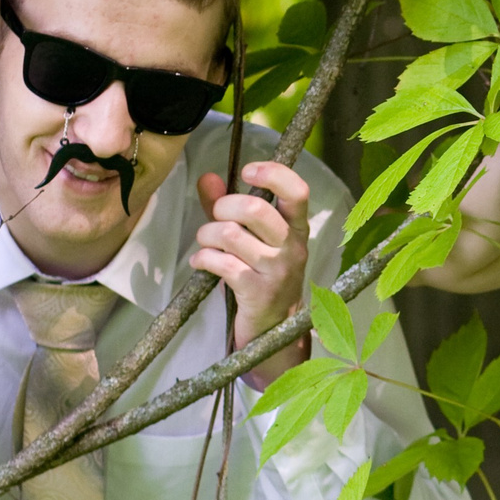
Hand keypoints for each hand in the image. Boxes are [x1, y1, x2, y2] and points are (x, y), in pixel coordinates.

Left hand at [193, 160, 312, 388]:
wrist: (275, 329)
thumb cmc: (261, 274)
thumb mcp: (251, 237)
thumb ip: (228, 206)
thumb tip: (207, 177)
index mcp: (296, 227)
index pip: (297, 191)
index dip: (272, 173)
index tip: (248, 171)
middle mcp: (292, 247)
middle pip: (255, 209)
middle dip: (223, 207)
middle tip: (216, 217)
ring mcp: (277, 271)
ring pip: (231, 235)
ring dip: (207, 235)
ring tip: (205, 242)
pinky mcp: (258, 292)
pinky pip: (221, 263)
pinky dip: (203, 259)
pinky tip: (202, 262)